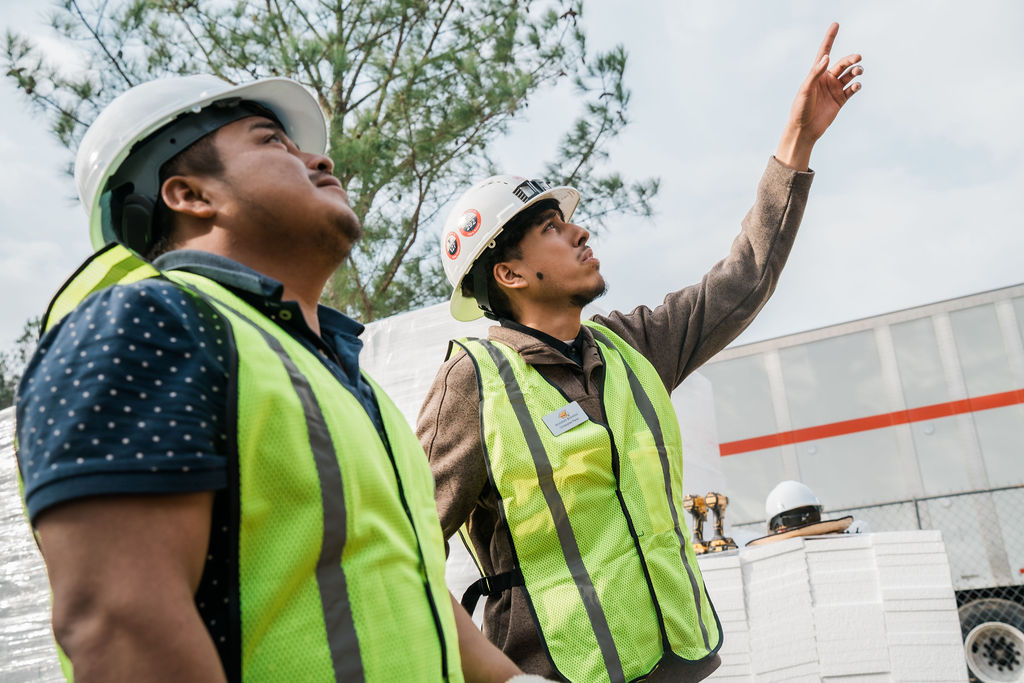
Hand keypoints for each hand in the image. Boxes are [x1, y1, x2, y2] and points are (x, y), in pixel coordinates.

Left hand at [776, 22, 862, 169]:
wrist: (804, 129)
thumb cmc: (800, 109)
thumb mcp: (805, 89)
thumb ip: (816, 73)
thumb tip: (826, 57)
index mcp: (816, 74)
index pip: (824, 52)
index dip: (830, 38)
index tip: (836, 24)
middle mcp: (826, 79)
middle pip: (842, 64)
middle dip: (851, 59)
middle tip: (858, 58)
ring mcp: (834, 89)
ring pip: (849, 75)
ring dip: (856, 71)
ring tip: (858, 72)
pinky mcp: (840, 100)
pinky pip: (852, 90)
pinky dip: (856, 86)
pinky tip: (857, 85)